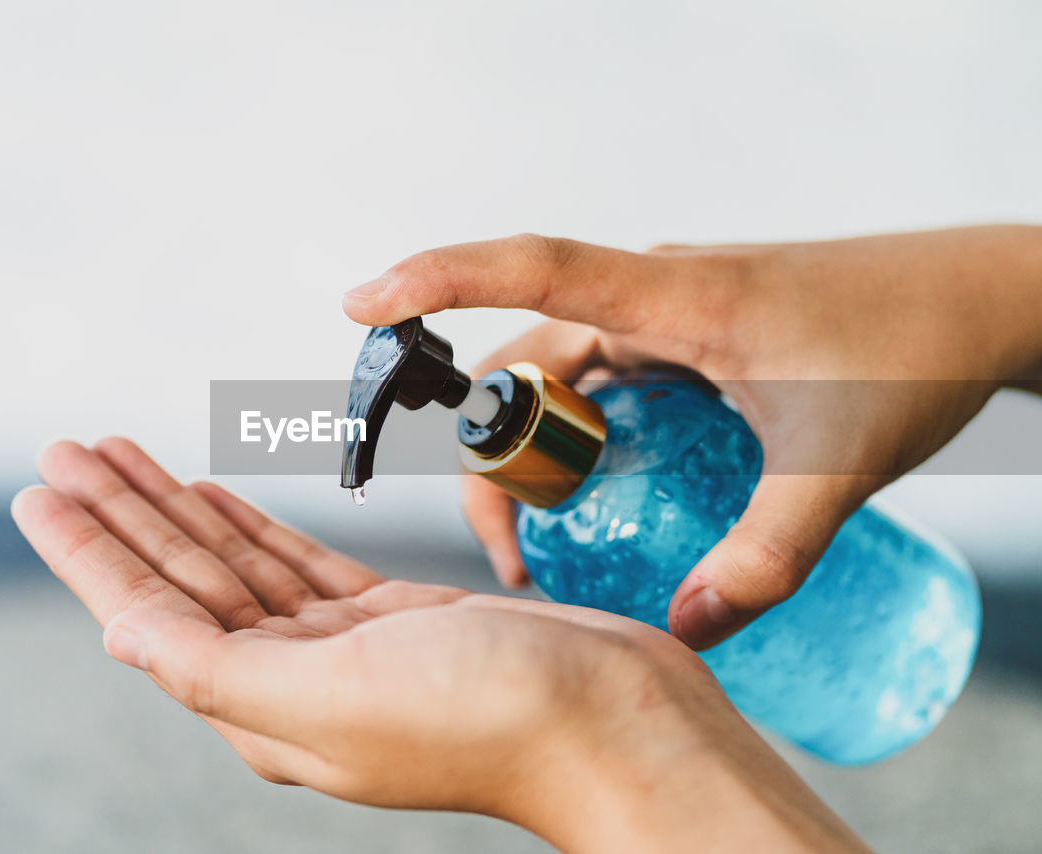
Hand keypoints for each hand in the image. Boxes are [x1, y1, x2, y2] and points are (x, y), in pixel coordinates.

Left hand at [12, 438, 865, 853]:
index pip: (151, 613)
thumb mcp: (334, 697)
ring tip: (123, 455)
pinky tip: (217, 495)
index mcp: (264, 709)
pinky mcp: (391, 617)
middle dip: (124, 512)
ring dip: (179, 507)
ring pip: (236, 562)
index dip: (92, 548)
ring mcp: (342, 647)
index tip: (41, 489)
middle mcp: (292, 680)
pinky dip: (253, 524)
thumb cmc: (490, 721)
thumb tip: (120, 635)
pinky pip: (299, 560)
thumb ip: (218, 668)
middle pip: (185, 578)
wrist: (615, 721)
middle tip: (69, 450)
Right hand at [343, 226, 1041, 648]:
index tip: (362, 302)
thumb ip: (763, 559)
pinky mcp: (688, 332)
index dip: (437, 278)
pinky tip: (610, 492)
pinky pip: (604, 379)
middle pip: (527, 360)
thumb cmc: (913, 349)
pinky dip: (583, 434)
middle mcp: (655, 295)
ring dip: (540, 450)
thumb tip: (685, 631)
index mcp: (675, 299)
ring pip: (561, 372)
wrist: (981, 296)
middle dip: (498, 455)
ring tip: (556, 538)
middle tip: (520, 556)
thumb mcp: (838, 466)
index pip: (532, 270)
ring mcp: (670, 312)